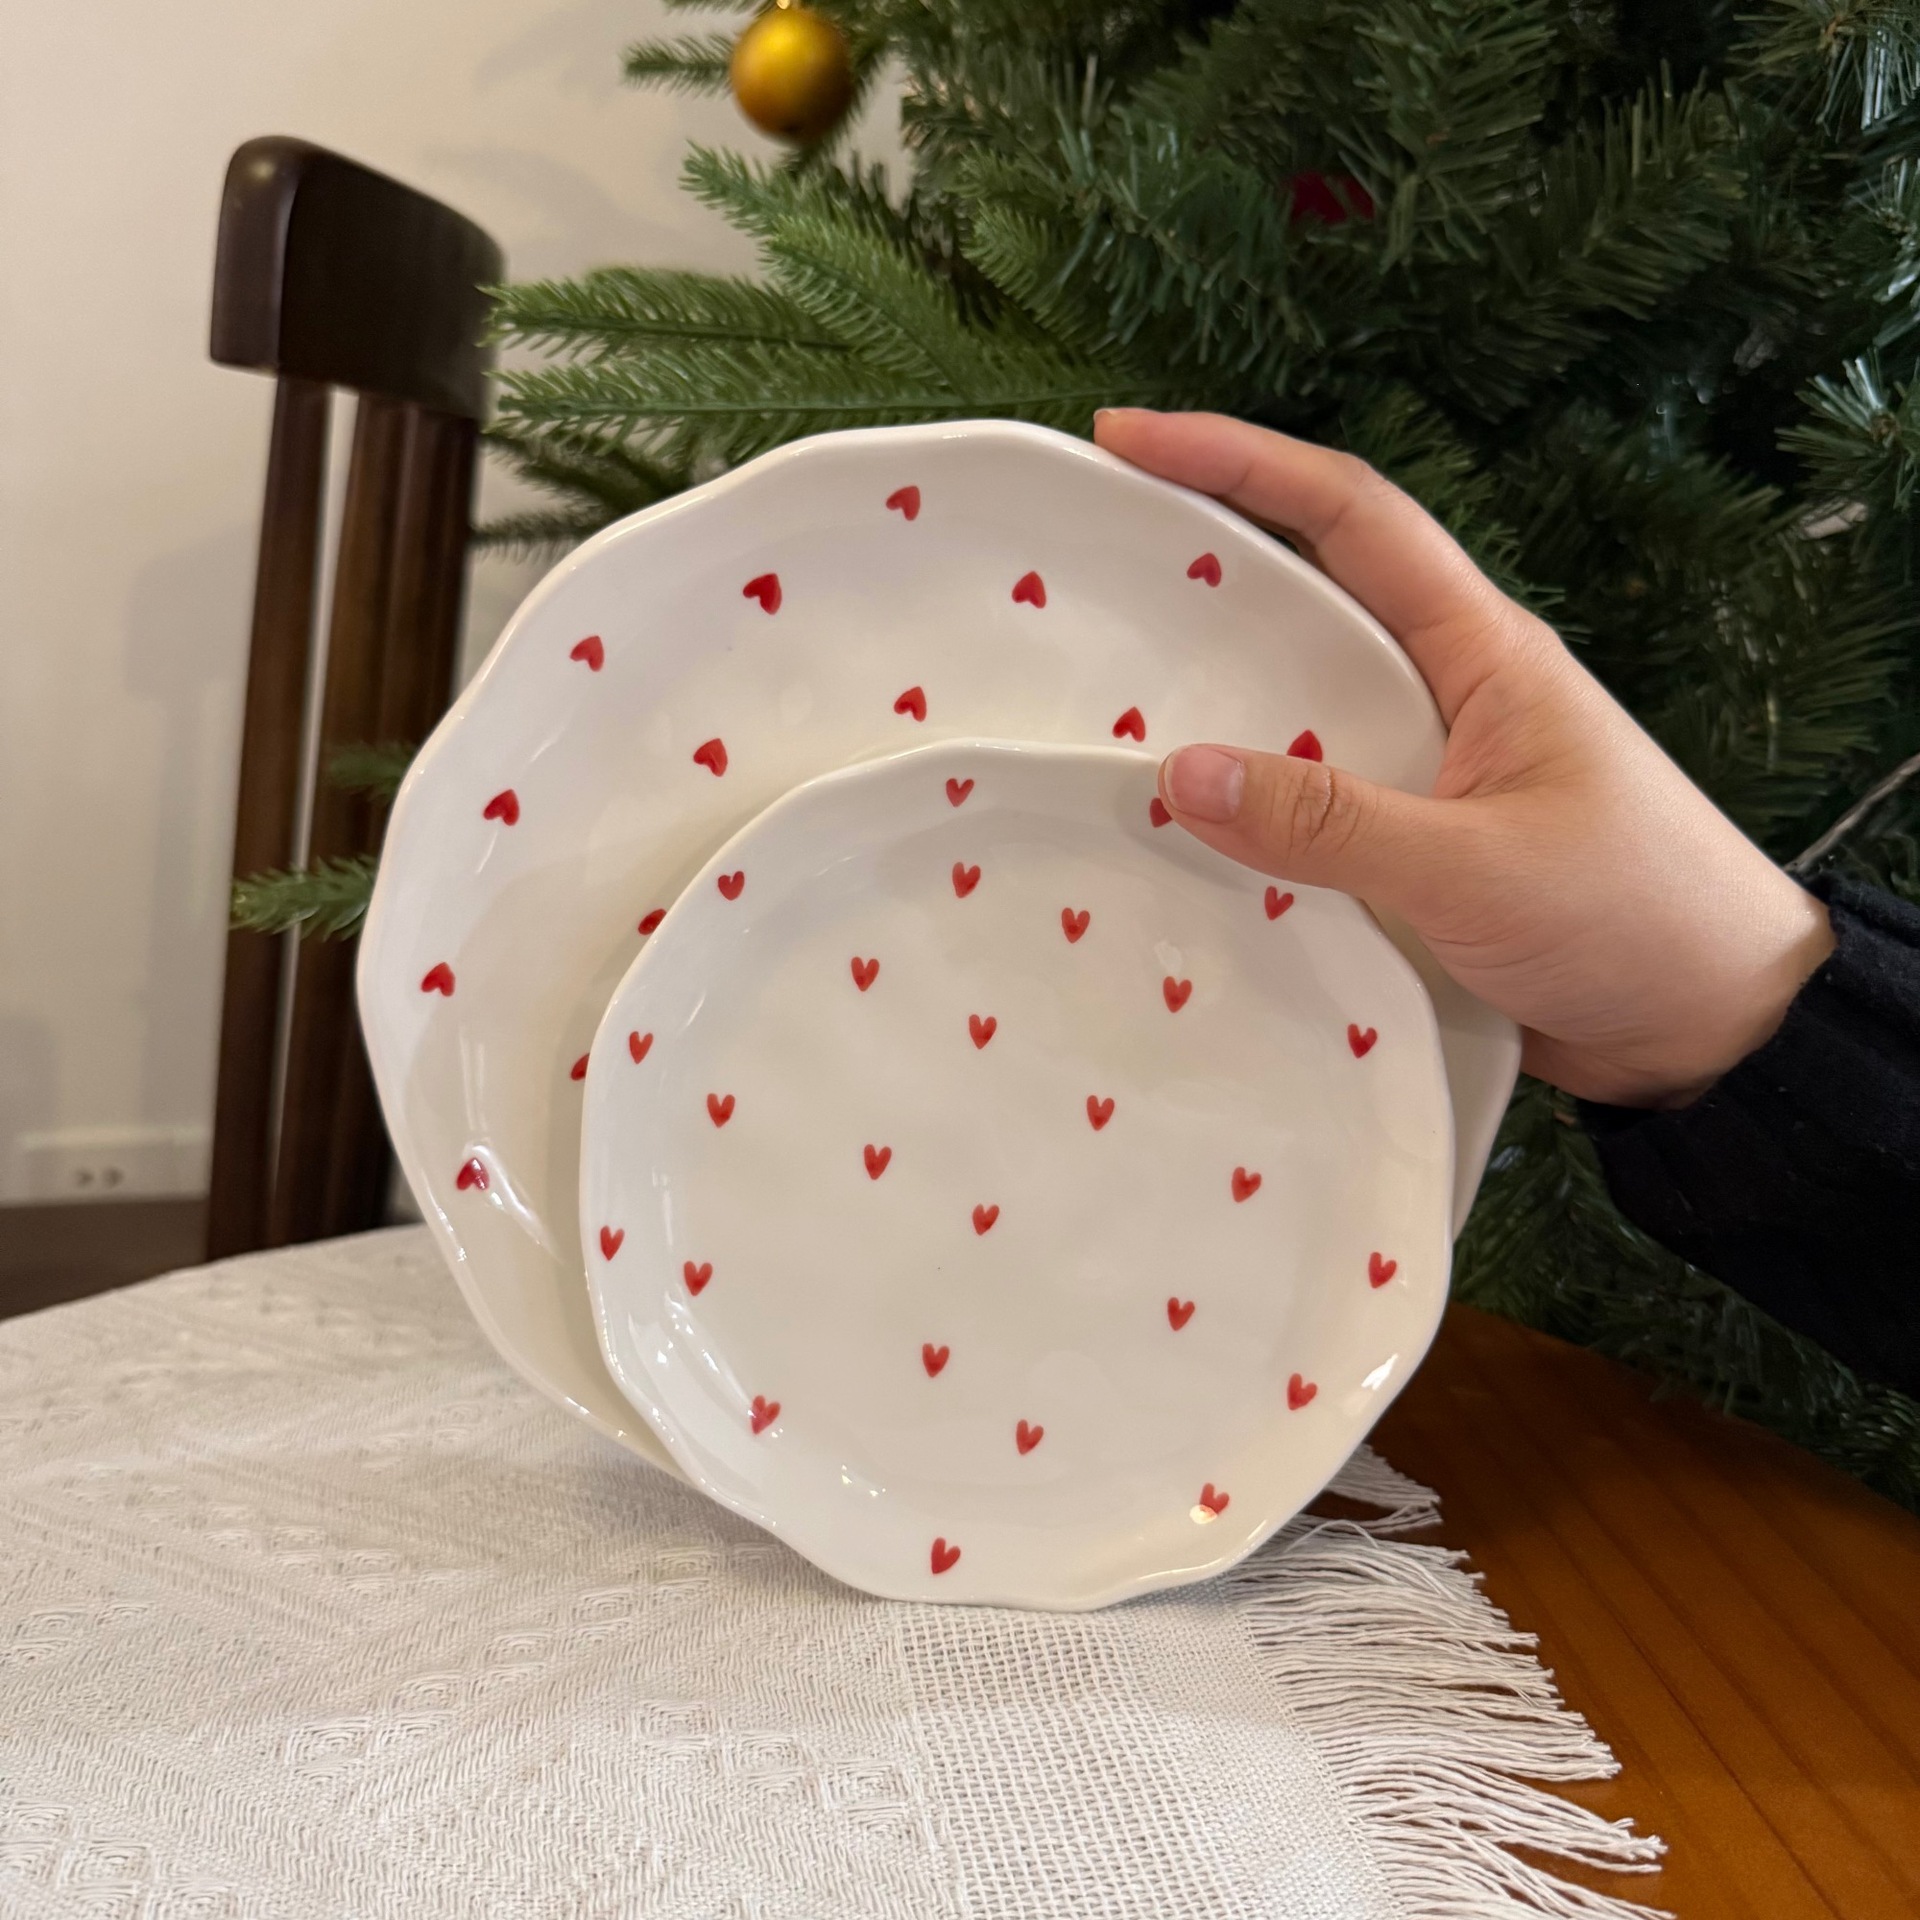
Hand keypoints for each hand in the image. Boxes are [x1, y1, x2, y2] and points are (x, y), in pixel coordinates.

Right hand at [1094, 409, 1834, 1107]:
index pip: (1351, 517)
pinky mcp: (1413, 856)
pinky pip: (1308, 815)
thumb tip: (1177, 771)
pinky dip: (1244, 819)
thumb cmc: (1633, 916)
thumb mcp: (1475, 866)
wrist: (1717, 1031)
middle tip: (1083, 580)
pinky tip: (1174, 844)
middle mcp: (1447, 696)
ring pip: (1298, 717)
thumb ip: (1329, 823)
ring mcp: (1428, 777)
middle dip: (1199, 577)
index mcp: (1482, 652)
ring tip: (1096, 715)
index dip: (1240, 461)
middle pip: (1306, 606)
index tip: (1129, 437)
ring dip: (1212, 712)